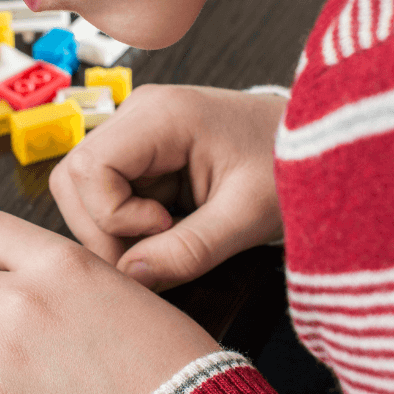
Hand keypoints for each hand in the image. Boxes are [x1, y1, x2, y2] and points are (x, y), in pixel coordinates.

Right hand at [49, 84, 285, 291]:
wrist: (320, 145)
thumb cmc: (291, 166)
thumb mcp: (248, 216)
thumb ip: (189, 250)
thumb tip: (131, 278)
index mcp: (161, 115)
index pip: (87, 169)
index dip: (112, 214)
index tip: (165, 226)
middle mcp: (137, 115)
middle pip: (73, 178)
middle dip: (102, 228)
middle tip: (153, 254)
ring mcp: (136, 132)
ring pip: (83, 190)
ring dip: (112, 228)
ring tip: (166, 241)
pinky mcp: (142, 153)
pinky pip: (108, 194)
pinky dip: (128, 224)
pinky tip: (169, 229)